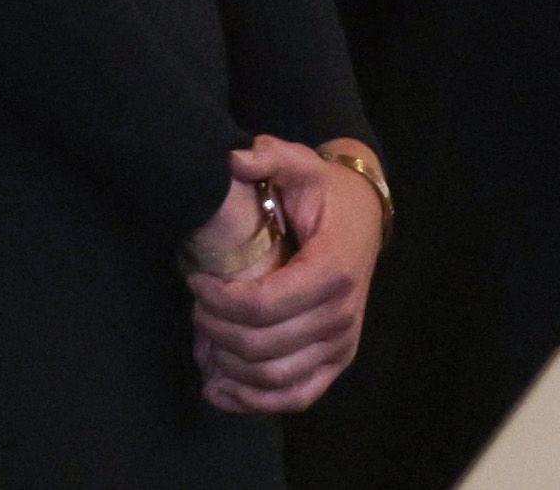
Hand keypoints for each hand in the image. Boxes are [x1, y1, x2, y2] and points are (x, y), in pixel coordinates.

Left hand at [188, 136, 386, 413]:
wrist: (364, 218)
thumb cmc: (324, 194)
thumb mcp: (299, 164)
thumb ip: (269, 156)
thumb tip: (234, 160)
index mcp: (332, 270)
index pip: (264, 306)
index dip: (220, 302)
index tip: (195, 282)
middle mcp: (342, 315)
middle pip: (261, 346)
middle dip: (216, 331)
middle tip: (195, 308)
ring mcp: (342, 345)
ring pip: (272, 379)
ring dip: (228, 369)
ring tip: (202, 343)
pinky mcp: (337, 362)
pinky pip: (295, 397)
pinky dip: (254, 402)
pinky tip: (219, 389)